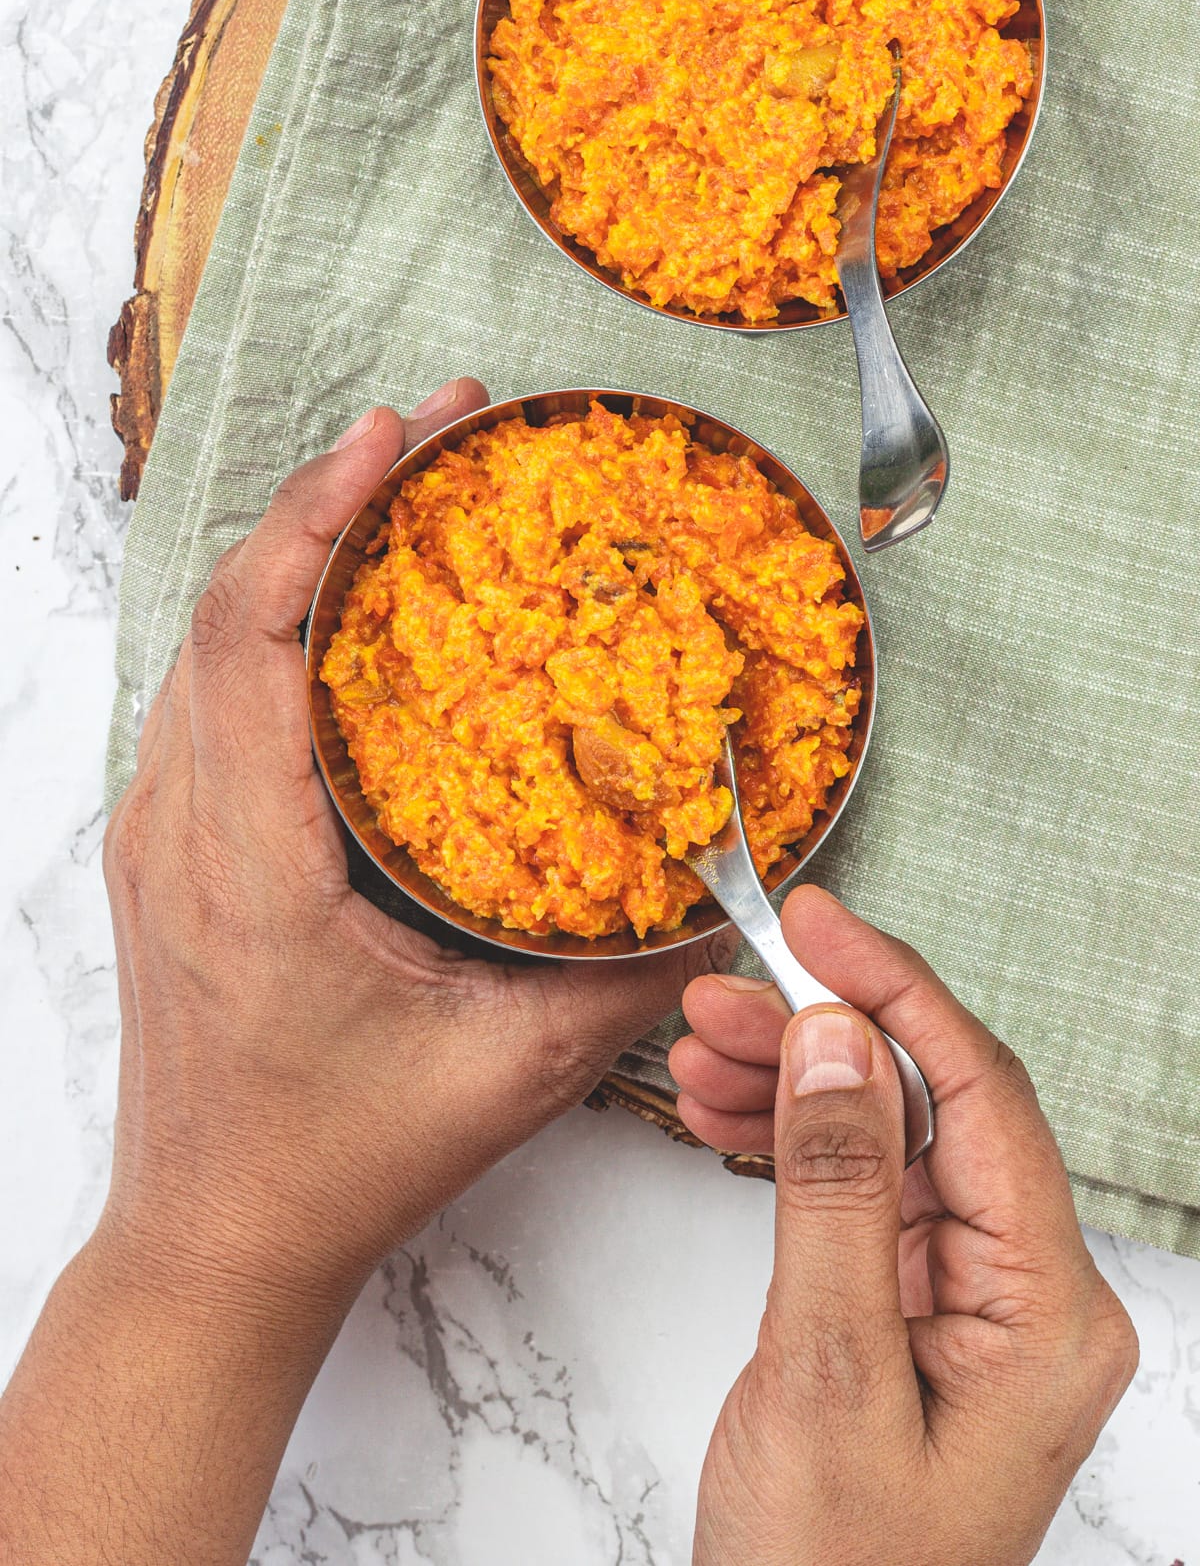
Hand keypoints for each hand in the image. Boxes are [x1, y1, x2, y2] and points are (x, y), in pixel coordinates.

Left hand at [99, 377, 725, 1311]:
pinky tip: (348, 613)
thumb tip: (725, 897)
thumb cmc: (336, 1165)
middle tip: (430, 438)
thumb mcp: (510, 1075)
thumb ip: (626, 979)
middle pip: (224, 614)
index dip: (315, 522)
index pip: (252, 642)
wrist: (218, 1238)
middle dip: (324, 503)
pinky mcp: (171, 852)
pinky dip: (273, 626)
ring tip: (397, 495)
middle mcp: (182, 832)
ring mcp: (161, 838)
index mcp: (249, 867)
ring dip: (294, 557)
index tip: (391, 443)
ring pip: (207, 648)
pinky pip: (210, 700)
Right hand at [670, 887, 1137, 1565]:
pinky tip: (726, 1113)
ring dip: (795, 1083)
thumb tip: (840, 1037)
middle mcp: (1028, 1295)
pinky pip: (860, 1192)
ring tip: (699, 1050)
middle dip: (825, 1035)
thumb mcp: (826, 1371)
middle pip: (935, 1106)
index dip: (896, 988)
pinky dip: (790, 1145)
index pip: (982, 1094)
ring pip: (889, 1139)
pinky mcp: (914, 1314)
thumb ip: (836, 1188)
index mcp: (1049, 1311)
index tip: (815, 921)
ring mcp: (972, 1305)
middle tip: (723, 993)